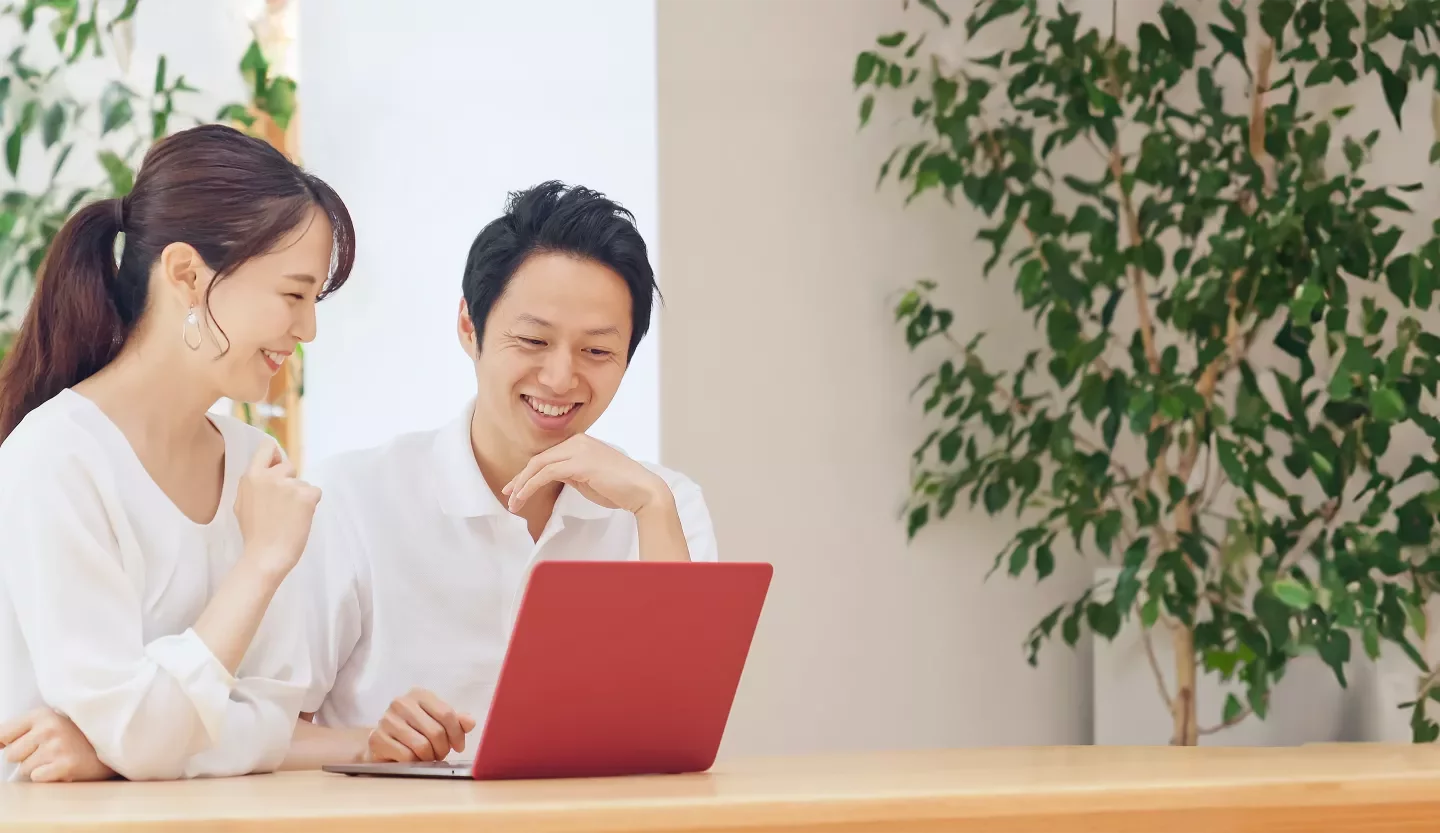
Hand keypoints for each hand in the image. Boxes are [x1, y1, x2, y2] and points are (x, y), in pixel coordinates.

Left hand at [0, 709, 114, 781]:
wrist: (112, 744)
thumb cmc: (76, 735)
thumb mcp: (51, 721)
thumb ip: (23, 729)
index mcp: (41, 715)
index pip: (2, 733)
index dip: (8, 743)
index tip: (21, 746)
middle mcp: (48, 728)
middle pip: (11, 755)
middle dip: (25, 757)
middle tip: (47, 751)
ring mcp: (57, 747)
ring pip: (24, 769)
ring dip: (38, 768)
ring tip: (58, 758)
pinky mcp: (65, 765)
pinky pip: (37, 778)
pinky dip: (47, 777)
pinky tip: (62, 767)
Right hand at [234, 441, 321, 577]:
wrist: (266, 555)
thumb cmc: (254, 533)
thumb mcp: (242, 503)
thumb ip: (254, 484)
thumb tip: (267, 469)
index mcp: (252, 476)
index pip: (267, 447)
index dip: (275, 455)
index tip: (277, 462)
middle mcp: (271, 476)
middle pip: (289, 466)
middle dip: (289, 481)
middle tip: (282, 505)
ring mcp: (290, 485)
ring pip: (302, 483)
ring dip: (300, 496)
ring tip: (288, 517)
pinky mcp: (307, 495)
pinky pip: (315, 492)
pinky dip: (311, 504)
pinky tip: (299, 518)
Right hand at [367, 689, 475, 761]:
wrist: (384, 742)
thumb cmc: (415, 730)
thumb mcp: (437, 721)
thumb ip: (456, 720)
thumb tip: (470, 722)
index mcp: (418, 694)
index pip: (447, 714)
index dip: (457, 734)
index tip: (459, 746)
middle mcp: (401, 703)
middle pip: (435, 731)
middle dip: (443, 748)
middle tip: (442, 754)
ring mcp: (386, 720)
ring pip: (421, 745)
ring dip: (430, 757)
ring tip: (429, 757)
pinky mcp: (377, 739)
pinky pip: (406, 756)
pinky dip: (415, 763)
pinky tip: (414, 760)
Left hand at [502, 435, 670, 514]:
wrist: (643, 491)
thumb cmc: (619, 488)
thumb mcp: (588, 478)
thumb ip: (570, 473)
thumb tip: (551, 477)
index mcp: (580, 442)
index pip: (547, 456)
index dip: (527, 473)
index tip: (515, 488)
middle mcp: (578, 441)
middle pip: (539, 459)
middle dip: (520, 479)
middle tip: (508, 495)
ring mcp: (579, 450)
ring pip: (539, 465)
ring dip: (522, 485)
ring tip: (514, 503)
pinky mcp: (579, 462)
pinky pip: (546, 473)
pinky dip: (530, 485)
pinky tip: (523, 497)